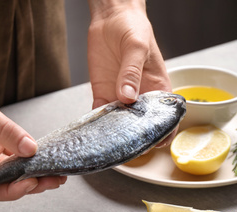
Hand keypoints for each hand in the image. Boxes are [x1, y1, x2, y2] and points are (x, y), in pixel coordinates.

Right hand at [0, 64, 66, 201]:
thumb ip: (5, 131)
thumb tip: (30, 149)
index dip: (11, 189)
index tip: (33, 182)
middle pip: (0, 182)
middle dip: (27, 183)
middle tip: (53, 179)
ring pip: (7, 169)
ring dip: (28, 170)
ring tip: (53, 170)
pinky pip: (8, 153)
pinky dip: (23, 155)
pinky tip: (40, 154)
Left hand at [87, 1, 175, 145]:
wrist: (110, 19)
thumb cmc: (133, 28)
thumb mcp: (136, 48)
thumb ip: (132, 72)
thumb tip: (128, 97)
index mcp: (157, 86)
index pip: (164, 115)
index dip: (162, 131)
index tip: (155, 143)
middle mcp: (139, 95)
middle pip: (140, 123)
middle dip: (135, 136)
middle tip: (126, 145)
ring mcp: (120, 96)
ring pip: (119, 121)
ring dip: (114, 131)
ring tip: (108, 140)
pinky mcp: (102, 92)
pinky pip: (100, 112)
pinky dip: (97, 121)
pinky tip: (94, 127)